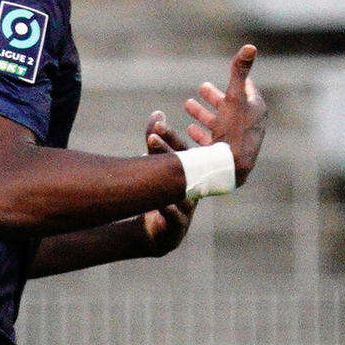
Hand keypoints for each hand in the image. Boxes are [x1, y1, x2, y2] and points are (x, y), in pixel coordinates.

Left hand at [139, 112, 193, 252]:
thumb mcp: (156, 168)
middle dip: (168, 151)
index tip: (156, 124)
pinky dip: (167, 209)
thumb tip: (157, 113)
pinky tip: (158, 203)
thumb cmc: (162, 196)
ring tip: (150, 163)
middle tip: (151, 137)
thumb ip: (156, 143)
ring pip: (181, 192)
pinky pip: (177, 217)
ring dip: (167, 180)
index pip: (184, 152)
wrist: (158, 231)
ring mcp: (188, 207)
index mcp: (192, 174)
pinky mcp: (179, 226)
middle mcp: (194, 189)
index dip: (171, 137)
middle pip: (184, 168)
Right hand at [183, 44, 268, 181]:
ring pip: (219, 123)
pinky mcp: (226, 155)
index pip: (248, 90)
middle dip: (215, 97)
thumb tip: (251, 46)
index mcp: (255, 110)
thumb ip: (239, 72)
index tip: (233, 72)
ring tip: (188, 105)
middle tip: (202, 87)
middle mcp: (249, 126)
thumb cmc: (234, 130)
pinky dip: (201, 132)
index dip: (239, 80)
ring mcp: (237, 141)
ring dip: (204, 114)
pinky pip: (212, 140)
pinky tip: (190, 129)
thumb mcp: (234, 97)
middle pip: (231, 106)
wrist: (231, 167)